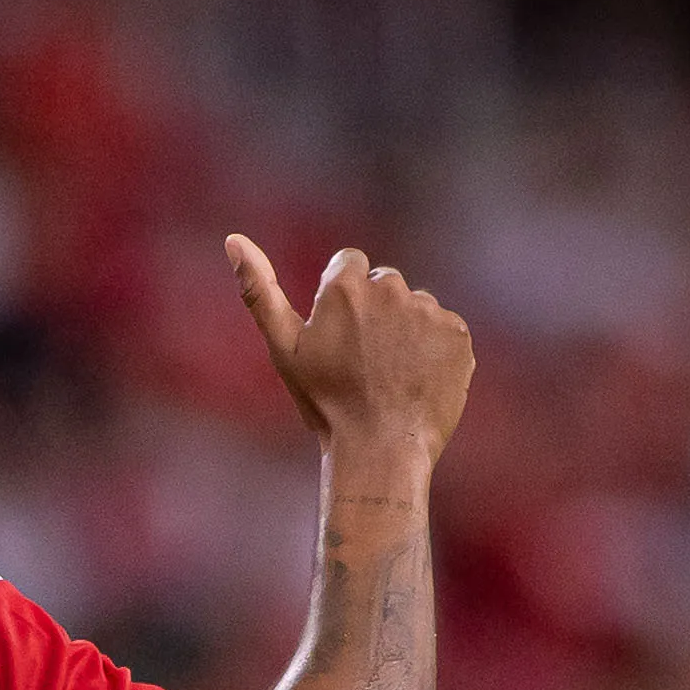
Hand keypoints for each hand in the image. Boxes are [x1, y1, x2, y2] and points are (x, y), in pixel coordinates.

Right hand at [225, 235, 472, 462]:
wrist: (380, 450)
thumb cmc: (325, 402)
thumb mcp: (283, 348)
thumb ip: (258, 289)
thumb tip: (232, 238)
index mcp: (345, 288)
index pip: (351, 263)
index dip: (343, 297)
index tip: (341, 332)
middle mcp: (390, 289)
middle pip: (385, 284)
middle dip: (376, 312)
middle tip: (364, 361)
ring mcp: (428, 311)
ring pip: (416, 307)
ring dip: (406, 331)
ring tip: (391, 375)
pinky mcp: (457, 334)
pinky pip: (444, 329)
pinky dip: (434, 350)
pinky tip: (417, 380)